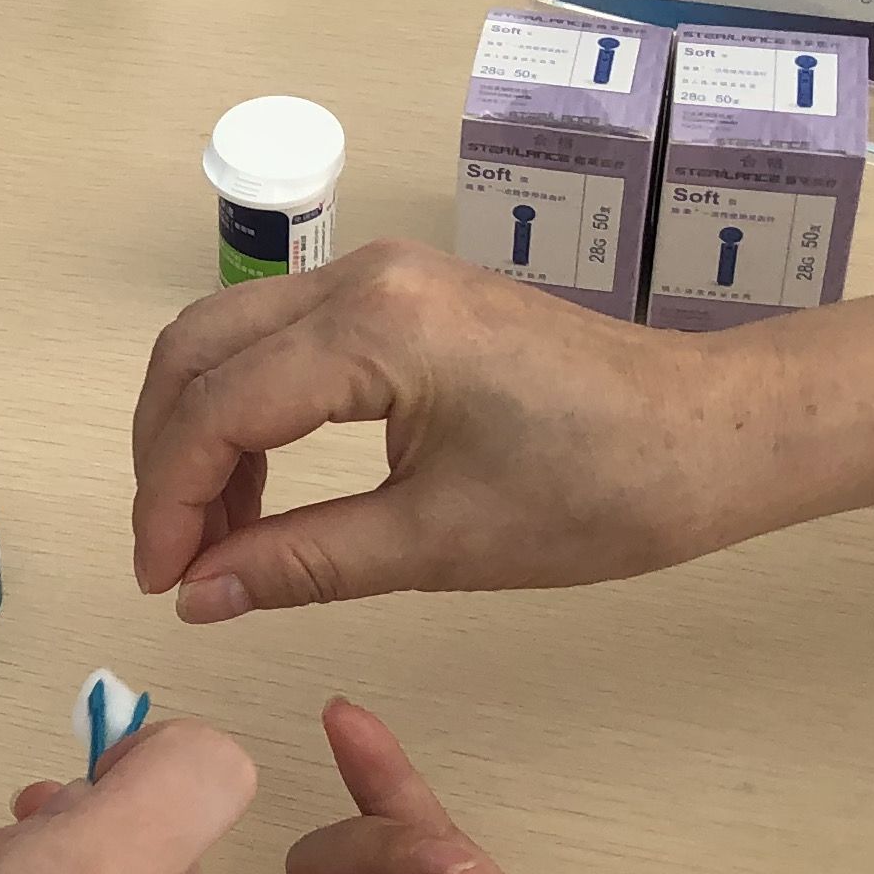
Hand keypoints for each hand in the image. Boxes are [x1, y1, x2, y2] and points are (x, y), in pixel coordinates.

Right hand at [131, 240, 756, 621]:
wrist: (712, 436)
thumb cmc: (597, 493)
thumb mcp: (438, 543)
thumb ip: (300, 564)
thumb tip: (195, 597)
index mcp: (373, 329)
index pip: (217, 408)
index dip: (170, 502)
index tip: (160, 585)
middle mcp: (361, 277)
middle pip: (196, 351)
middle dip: (165, 458)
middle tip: (171, 561)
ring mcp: (381, 276)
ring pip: (229, 339)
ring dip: (200, 433)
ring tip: (216, 540)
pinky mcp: (401, 295)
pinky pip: (281, 341)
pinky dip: (248, 412)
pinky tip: (264, 495)